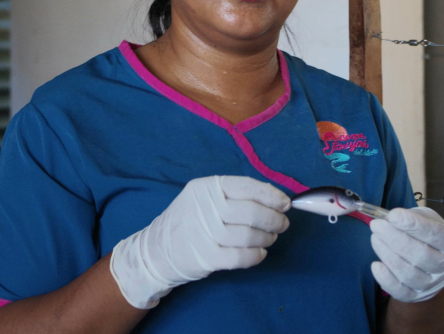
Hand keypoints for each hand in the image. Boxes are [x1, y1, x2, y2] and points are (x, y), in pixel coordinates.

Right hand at [110, 176, 290, 308]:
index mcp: (205, 188)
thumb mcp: (203, 198)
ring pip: (249, 236)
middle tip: (282, 224)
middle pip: (251, 212)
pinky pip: (241, 257)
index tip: (286, 203)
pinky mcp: (205, 257)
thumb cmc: (189, 220)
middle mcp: (204, 208)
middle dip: (274, 219)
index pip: (246, 186)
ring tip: (270, 238)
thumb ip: (234, 195)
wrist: (157, 250)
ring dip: (267, 238)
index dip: (271, 195)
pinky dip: (256, 255)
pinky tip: (260, 252)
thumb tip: (275, 200)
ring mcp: (203, 233)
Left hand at [370, 207, 443, 302]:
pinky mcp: (418, 296)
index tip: (393, 215)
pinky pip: (401, 292)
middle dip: (394, 238)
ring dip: (387, 254)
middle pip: (421, 255)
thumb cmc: (428, 236)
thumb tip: (390, 219)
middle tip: (376, 225)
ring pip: (409, 273)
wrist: (431, 264)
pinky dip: (386, 280)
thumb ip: (412, 216)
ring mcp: (433, 284)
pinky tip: (376, 265)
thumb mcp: (427, 219)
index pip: (436, 234)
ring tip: (375, 238)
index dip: (414, 225)